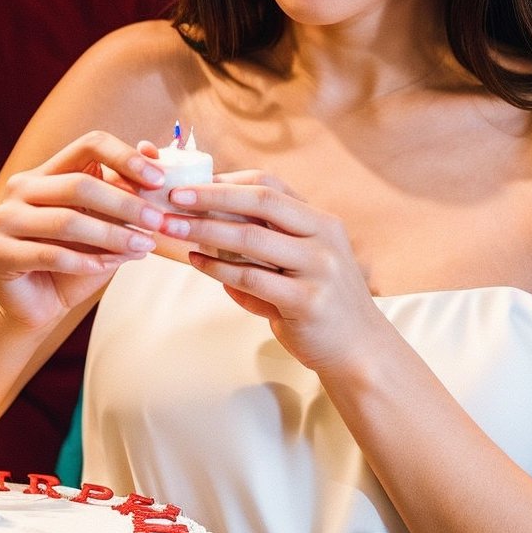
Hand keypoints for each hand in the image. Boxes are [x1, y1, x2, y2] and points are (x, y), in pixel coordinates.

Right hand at [0, 131, 167, 328]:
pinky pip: (51, 255)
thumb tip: (154, 151)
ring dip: (112, 235)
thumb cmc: (77, 257)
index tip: (159, 181)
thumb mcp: (105, 222)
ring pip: (67, 221)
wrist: (38, 304)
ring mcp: (4, 219)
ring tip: (144, 246)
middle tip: (158, 221)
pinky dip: (87, 261)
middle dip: (125, 204)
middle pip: (80, 184)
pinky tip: (112, 266)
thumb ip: (124, 191)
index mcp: (47, 172)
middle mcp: (20, 188)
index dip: (125, 157)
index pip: (88, 145)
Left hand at [163, 172, 383, 373]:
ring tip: (172, 227)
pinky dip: (217, 268)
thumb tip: (207, 218)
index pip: (271, 186)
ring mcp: (318, 268)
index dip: (228, 182)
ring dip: (205, 230)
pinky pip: (251, 278)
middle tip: (173, 197)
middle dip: (212, 196)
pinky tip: (196, 261)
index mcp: (321, 221)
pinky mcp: (307, 301)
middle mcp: (324, 237)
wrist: (359, 351)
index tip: (191, 183)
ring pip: (251, 238)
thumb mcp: (302, 261)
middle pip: (261, 201)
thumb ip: (265, 241)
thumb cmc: (321, 302)